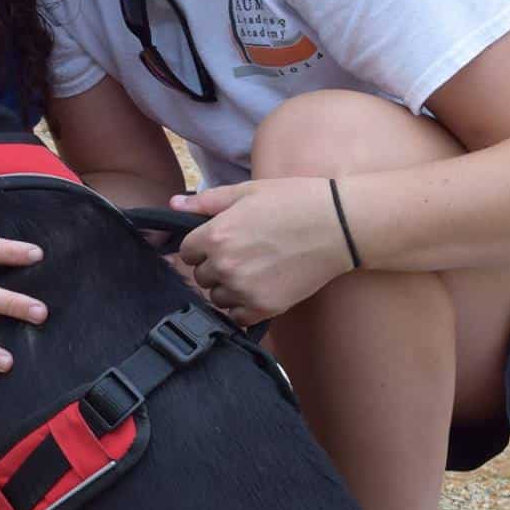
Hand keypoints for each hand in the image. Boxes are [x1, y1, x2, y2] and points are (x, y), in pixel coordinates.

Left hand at [172, 177, 355, 326]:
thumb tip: (173, 204)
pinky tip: (258, 289)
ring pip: (216, 298)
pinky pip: (237, 317)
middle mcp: (224, 265)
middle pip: (200, 276)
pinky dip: (242, 307)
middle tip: (241, 253)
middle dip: (213, 266)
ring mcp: (243, 289)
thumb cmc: (293, 201)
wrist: (337, 225)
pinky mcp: (264, 307)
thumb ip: (206, 202)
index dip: (200, 246)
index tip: (218, 242)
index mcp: (215, 235)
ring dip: (227, 288)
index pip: (185, 252)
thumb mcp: (246, 192)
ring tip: (252, 270)